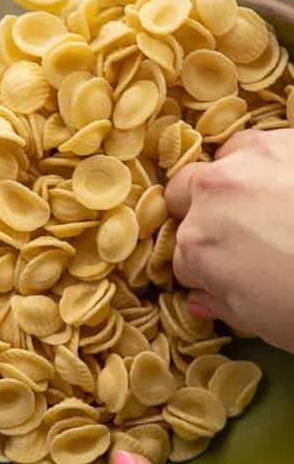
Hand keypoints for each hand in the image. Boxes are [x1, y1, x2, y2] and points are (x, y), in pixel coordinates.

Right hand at [165, 129, 293, 351]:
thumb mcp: (265, 324)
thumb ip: (224, 305)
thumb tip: (202, 298)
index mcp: (198, 245)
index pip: (182, 257)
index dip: (204, 271)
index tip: (226, 278)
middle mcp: (212, 194)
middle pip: (181, 195)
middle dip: (199, 213)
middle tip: (236, 235)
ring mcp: (251, 160)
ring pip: (223, 161)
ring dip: (235, 181)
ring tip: (272, 204)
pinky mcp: (291, 140)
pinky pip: (267, 145)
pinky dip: (276, 164)